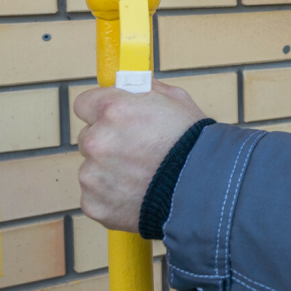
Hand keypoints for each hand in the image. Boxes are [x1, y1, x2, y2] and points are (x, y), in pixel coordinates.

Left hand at [74, 80, 204, 232]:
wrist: (206, 190)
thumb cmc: (195, 143)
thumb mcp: (176, 101)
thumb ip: (144, 91)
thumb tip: (128, 87)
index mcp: (113, 109)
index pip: (84, 104)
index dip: (101, 112)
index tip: (114, 121)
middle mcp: (97, 141)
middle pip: (88, 139)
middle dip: (108, 144)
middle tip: (137, 153)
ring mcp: (93, 175)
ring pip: (92, 169)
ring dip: (110, 173)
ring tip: (144, 179)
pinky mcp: (94, 204)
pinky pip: (96, 197)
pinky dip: (113, 198)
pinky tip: (139, 197)